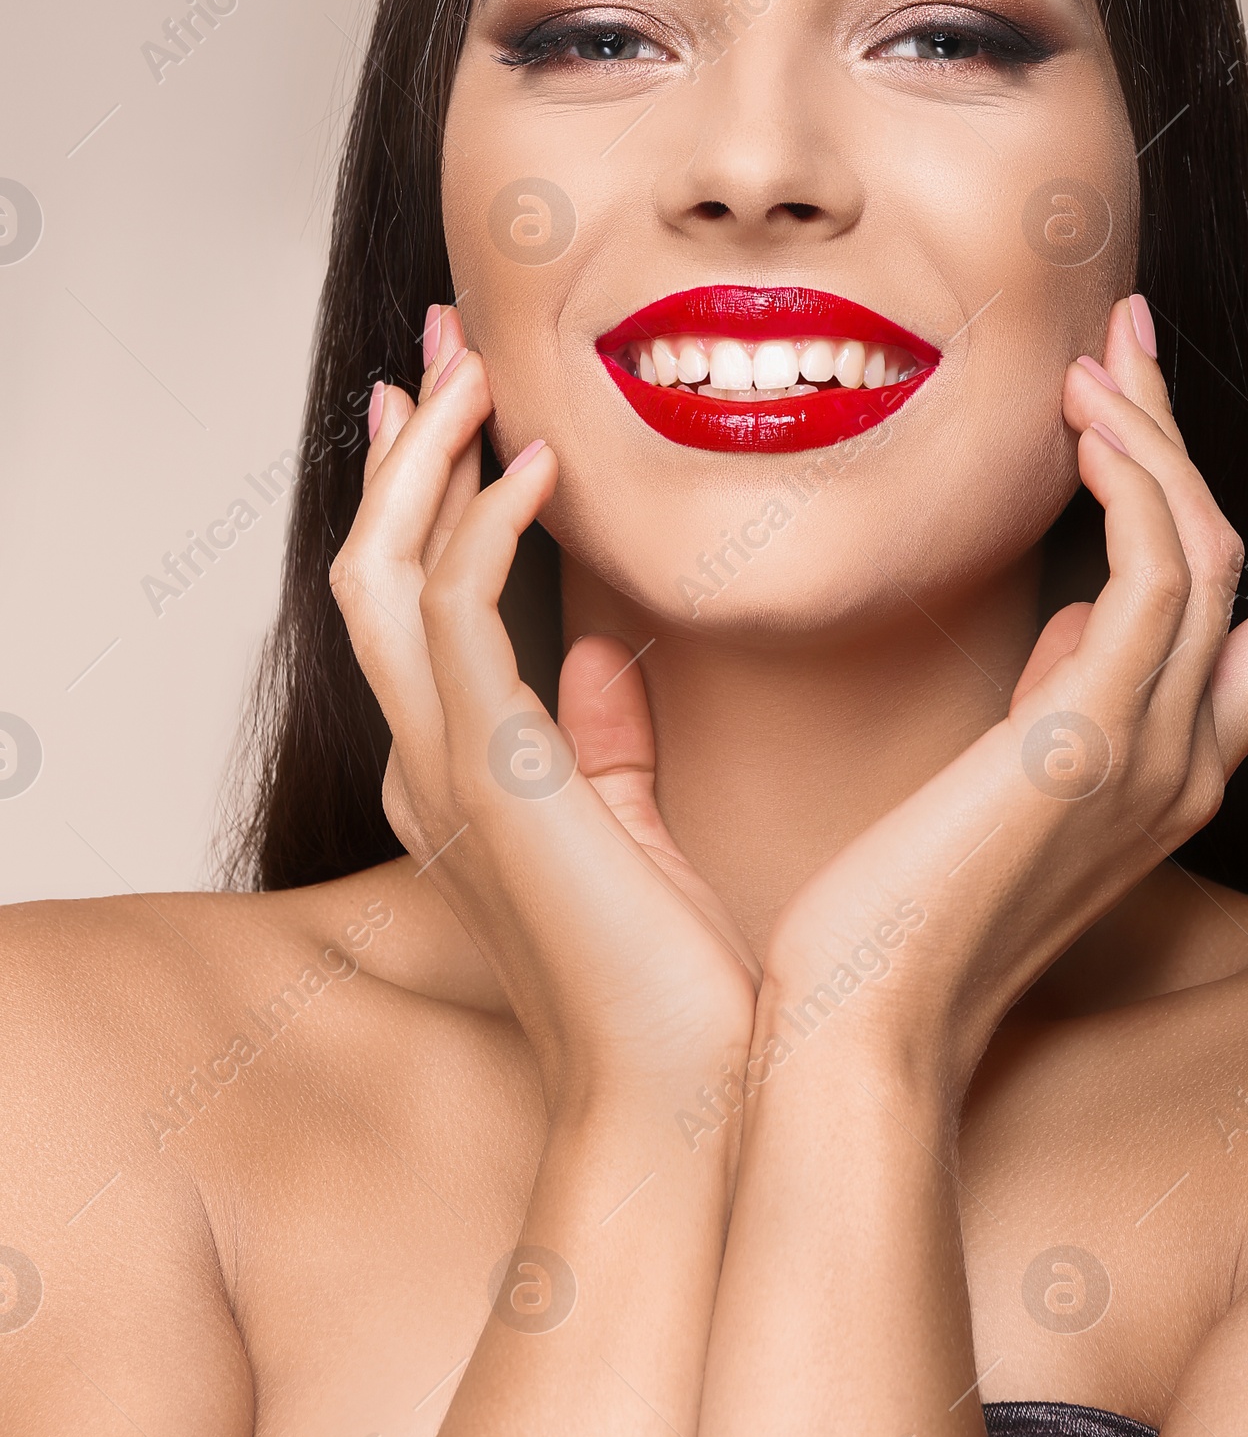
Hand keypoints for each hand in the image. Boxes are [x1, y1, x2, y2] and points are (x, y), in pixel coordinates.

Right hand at [329, 305, 757, 1114]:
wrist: (684, 1092)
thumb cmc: (672, 979)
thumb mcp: (631, 830)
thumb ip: (603, 739)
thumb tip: (606, 648)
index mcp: (458, 776)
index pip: (414, 606)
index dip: (428, 498)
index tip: (466, 412)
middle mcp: (427, 763)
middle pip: (373, 566)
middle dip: (406, 447)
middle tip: (445, 344)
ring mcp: (444, 768)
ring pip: (385, 571)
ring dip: (428, 457)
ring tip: (479, 367)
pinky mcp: (490, 771)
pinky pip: (456, 616)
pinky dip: (489, 528)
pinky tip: (546, 464)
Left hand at [762, 294, 1247, 1095]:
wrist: (865, 1020)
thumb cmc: (903, 914)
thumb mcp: (1010, 785)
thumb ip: (1063, 696)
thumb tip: (1076, 612)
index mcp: (1171, 778)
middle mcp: (1187, 765)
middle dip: (1199, 434)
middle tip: (1134, 326)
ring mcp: (1153, 754)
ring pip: (1206, 549)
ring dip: (1148, 434)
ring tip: (1082, 360)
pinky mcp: (1093, 737)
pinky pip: (1157, 572)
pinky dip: (1134, 481)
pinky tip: (1081, 428)